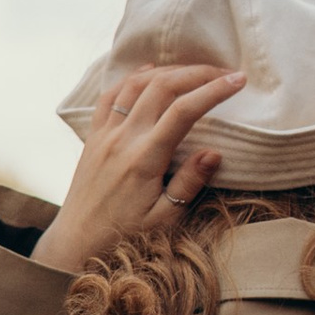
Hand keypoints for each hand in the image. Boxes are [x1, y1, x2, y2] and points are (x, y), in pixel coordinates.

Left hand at [38, 63, 245, 279]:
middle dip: (197, 73)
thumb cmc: (124, 237)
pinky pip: (111, 94)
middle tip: (224, 73)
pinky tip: (150, 73)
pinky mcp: (93, 136)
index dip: (214, 91)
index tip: (239, 81)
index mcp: (144, 160)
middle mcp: (122, 139)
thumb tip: (214, 152)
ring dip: (168, 70)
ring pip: (136, 84)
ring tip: (195, 71)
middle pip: (162, 86)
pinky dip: (133, 77)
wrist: (76, 243)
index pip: (184, 111)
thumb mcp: (164, 220)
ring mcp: (104, 134)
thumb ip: (188, 184)